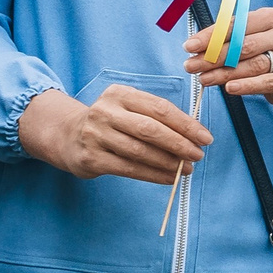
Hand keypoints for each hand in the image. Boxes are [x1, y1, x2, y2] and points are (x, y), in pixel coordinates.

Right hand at [19, 85, 210, 183]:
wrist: (68, 135)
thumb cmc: (110, 123)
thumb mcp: (127, 108)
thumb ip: (155, 116)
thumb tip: (193, 134)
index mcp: (120, 94)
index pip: (159, 108)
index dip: (186, 124)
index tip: (205, 137)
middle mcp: (106, 111)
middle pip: (150, 129)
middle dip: (179, 143)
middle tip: (198, 155)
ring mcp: (96, 135)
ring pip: (140, 151)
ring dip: (168, 162)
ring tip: (186, 169)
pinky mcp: (92, 158)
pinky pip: (129, 168)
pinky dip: (153, 175)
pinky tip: (168, 178)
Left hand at [183, 6, 272, 113]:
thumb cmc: (270, 53)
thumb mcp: (254, 39)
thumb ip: (230, 40)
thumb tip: (196, 47)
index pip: (237, 24)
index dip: (211, 36)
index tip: (189, 46)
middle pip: (244, 45)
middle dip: (213, 56)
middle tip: (192, 66)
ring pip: (253, 65)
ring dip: (224, 73)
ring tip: (204, 79)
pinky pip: (268, 82)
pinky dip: (246, 86)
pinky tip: (229, 89)